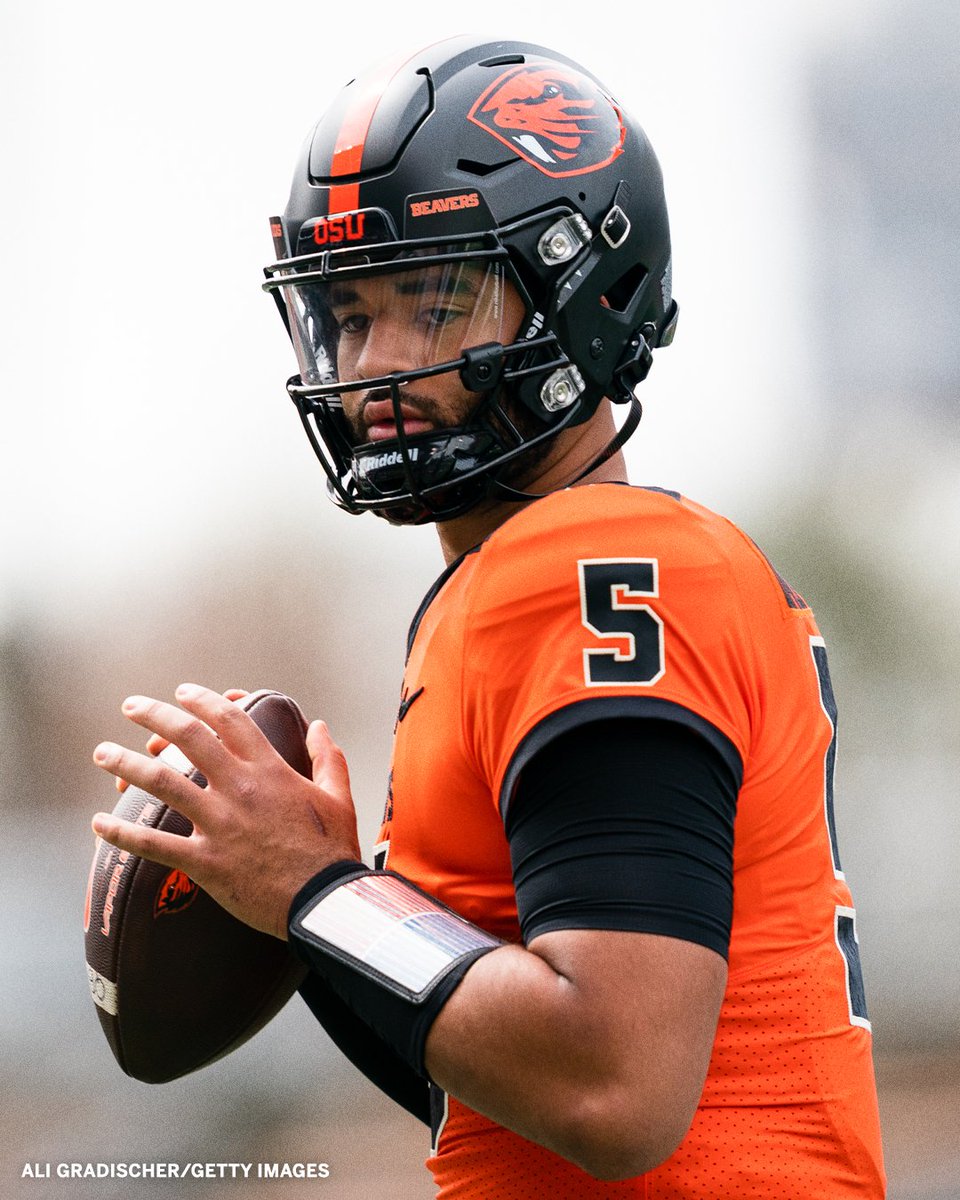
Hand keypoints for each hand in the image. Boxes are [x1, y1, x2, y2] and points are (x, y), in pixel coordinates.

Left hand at [91, 683, 361, 939]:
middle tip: (131, 706)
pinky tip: (99, 824)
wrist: (322, 900)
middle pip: (189, 737)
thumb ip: (327, 758)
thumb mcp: (338, 796)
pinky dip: (122, 833)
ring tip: (102, 753)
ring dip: (126, 763)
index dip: (203, 700)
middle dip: (154, 715)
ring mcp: (219, 823)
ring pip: (162, 782)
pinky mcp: (205, 861)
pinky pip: (154, 844)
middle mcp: (240, 788)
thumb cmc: (332, 850)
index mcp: (270, 770)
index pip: (231, 720)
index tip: (182, 692)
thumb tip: (318, 726)